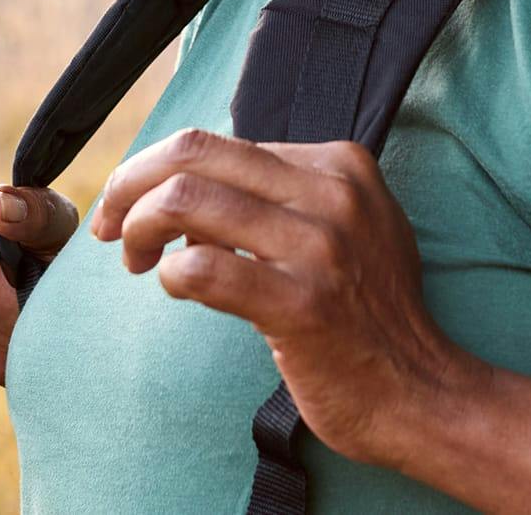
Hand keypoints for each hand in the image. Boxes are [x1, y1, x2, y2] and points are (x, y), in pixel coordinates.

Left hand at [90, 128, 479, 466]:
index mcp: (341, 163)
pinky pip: (202, 268)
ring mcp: (319, 246)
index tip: (134, 203)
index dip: (161, 168)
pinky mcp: (301, 304)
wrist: (420, 389)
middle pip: (196, 153)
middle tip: (111, 222)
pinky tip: (172, 287)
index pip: (221, 142)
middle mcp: (332, 192)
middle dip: (131, 182)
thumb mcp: (352, 222)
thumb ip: (291, 192)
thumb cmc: (372, 311)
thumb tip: (201, 179)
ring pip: (187, 200)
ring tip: (135, 259)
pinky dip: (169, 273)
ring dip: (138, 228)